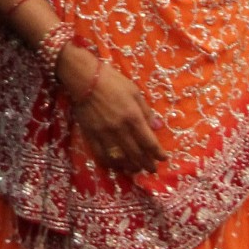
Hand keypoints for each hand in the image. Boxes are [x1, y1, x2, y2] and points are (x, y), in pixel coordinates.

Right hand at [63, 49, 166, 174]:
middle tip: (151, 168)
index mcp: (133, 117)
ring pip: (119, 158)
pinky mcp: (90, 135)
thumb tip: (157, 127)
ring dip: (130, 166)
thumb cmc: (112, 82)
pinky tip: (115, 165)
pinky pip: (100, 155)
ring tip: (136, 168)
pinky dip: (109, 163)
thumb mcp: (135, 92)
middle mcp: (120, 129)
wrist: (85, 79)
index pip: (149, 142)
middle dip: (146, 164)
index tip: (163, 158)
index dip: (158, 153)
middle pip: (136, 154)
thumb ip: (146, 111)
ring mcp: (104, 134)